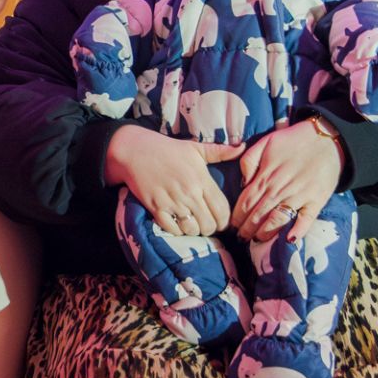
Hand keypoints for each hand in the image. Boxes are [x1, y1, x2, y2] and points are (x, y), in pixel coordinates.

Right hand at [103, 127, 244, 236]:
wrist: (135, 151)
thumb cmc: (168, 149)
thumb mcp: (195, 148)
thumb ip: (220, 151)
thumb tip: (242, 147)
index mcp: (202, 179)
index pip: (222, 210)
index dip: (225, 221)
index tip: (221, 221)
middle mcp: (189, 192)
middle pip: (209, 224)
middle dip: (210, 228)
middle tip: (205, 223)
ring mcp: (172, 201)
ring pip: (192, 229)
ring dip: (194, 230)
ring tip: (192, 224)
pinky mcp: (155, 207)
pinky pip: (172, 229)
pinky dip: (177, 230)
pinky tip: (177, 223)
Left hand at [231, 119, 346, 242]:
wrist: (326, 138)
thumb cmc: (294, 141)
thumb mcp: (265, 143)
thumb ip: (249, 161)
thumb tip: (242, 184)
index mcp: (266, 176)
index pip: (246, 202)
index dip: (237, 217)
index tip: (232, 227)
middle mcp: (280, 189)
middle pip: (258, 214)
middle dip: (247, 229)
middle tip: (241, 239)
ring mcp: (299, 196)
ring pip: (277, 219)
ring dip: (265, 232)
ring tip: (257, 241)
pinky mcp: (317, 201)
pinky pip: (306, 219)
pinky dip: (298, 230)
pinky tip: (289, 240)